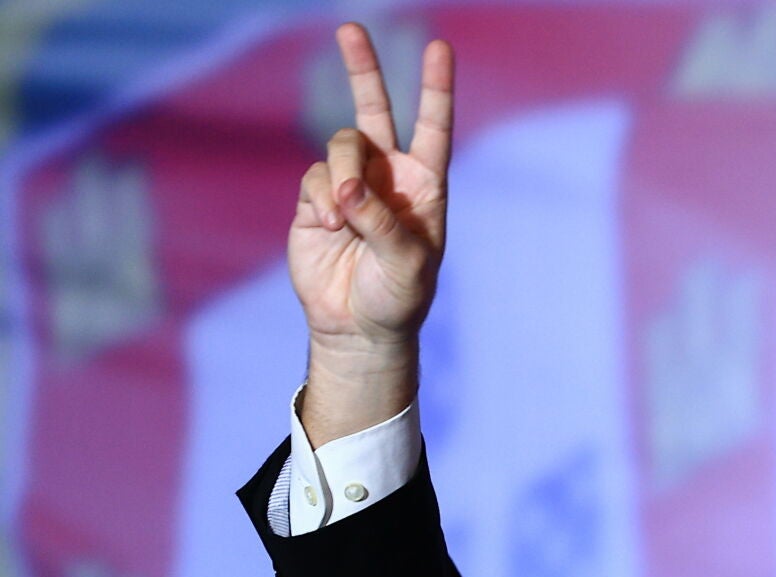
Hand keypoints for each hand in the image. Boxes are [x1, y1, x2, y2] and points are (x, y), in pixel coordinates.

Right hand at [290, 23, 453, 444]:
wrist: (358, 326)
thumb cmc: (399, 296)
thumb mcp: (408, 263)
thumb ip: (382, 222)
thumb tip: (347, 188)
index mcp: (423, 184)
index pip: (432, 126)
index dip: (436, 87)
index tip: (439, 47)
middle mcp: (386, 175)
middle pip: (373, 109)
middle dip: (363, 68)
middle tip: (351, 28)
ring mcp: (349, 184)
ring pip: (339, 146)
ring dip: (342, 175)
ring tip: (345, 216)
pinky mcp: (315, 200)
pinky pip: (314, 177)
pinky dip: (321, 198)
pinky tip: (330, 226)